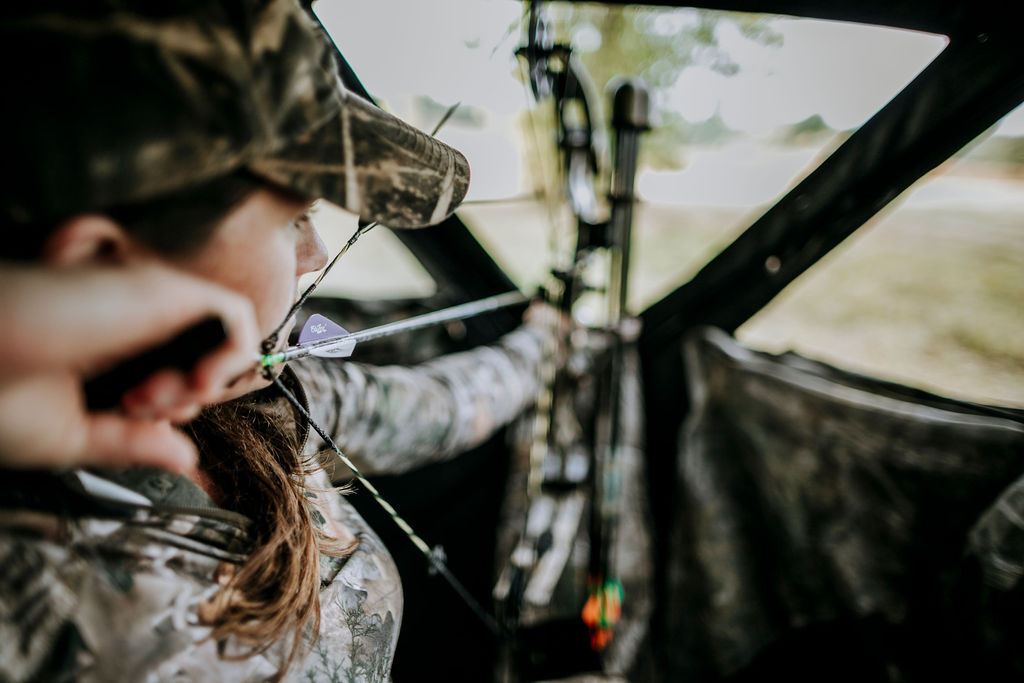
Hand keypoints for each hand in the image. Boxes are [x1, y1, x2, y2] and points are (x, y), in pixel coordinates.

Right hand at [0, 263, 260, 471]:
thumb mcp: (68, 435)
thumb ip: (130, 444)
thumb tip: (184, 457)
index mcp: (104, 355)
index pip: (171, 381)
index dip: (170, 410)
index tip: (130, 417)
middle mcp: (128, 324)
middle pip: (198, 362)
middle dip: (185, 400)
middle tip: (138, 408)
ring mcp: (146, 305)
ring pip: (218, 341)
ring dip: (202, 383)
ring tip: (153, 398)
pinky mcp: (162, 289)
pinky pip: (234, 317)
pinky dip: (230, 358)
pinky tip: (192, 383)